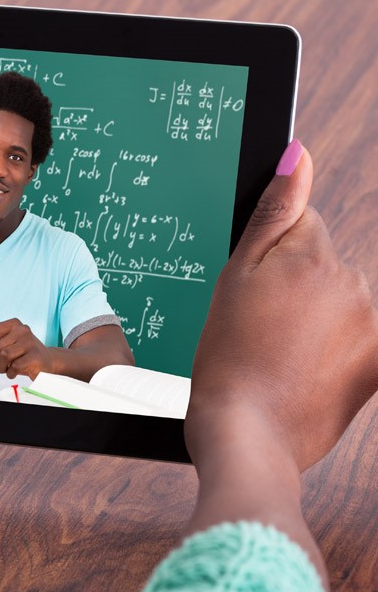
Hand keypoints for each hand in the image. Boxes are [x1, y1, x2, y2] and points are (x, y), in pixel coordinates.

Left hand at [0, 319, 51, 378]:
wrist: (48, 362)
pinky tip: (13, 372)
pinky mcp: (35, 356)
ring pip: (4, 356)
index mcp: (14, 324)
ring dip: (0, 368)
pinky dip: (10, 373)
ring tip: (4, 370)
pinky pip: (14, 366)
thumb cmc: (24, 354)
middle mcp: (22, 330)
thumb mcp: (7, 346)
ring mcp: (30, 342)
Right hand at [186, 143, 377, 474]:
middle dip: (292, 286)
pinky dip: (335, 349)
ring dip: (311, 319)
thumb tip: (297, 155)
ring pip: (337, 301)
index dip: (266, 256)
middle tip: (257, 329)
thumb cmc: (227, 362)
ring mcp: (370, 325)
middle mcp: (353, 283)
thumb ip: (272, 213)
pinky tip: (304, 370)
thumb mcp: (233, 278)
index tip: (250, 293)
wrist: (247, 436)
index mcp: (313, 256)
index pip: (297, 224)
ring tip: (275, 354)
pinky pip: (358, 337)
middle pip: (320, 264)